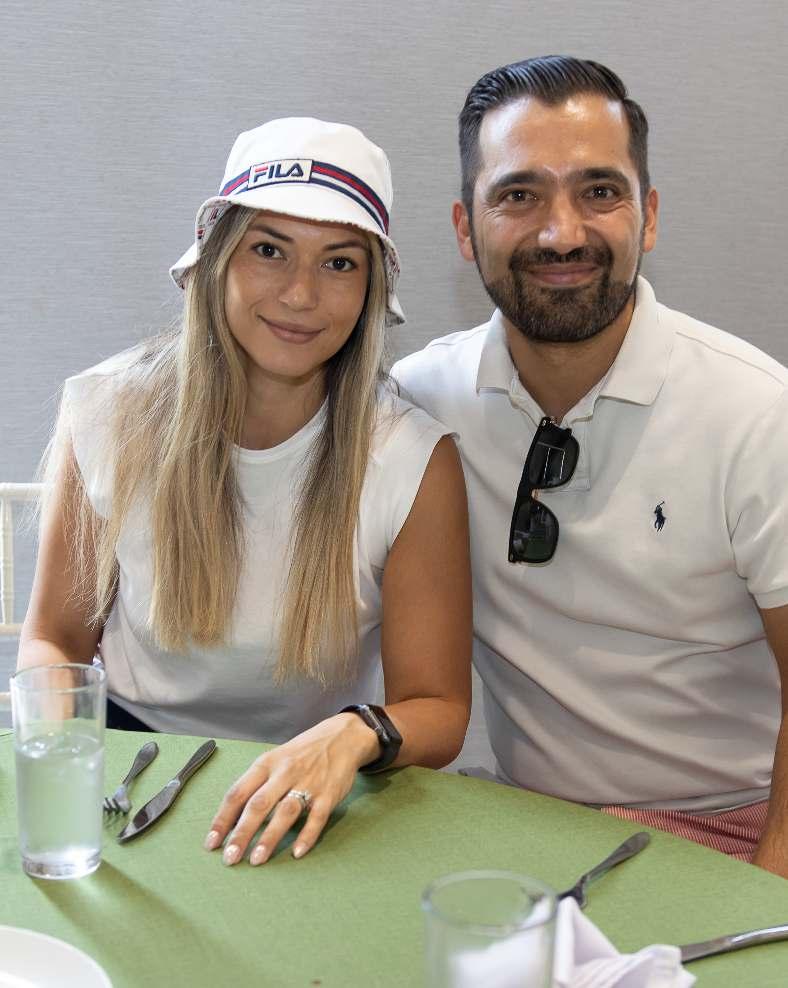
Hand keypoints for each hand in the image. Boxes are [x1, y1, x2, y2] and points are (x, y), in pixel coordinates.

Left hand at [203, 713, 379, 865]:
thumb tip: (231, 818)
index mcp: (266, 763)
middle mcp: (285, 772)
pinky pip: (317, 817)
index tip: (211, 842)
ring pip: (285, 812)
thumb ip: (256, 784)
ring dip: (269, 837)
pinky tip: (296, 852)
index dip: (223, 819)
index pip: (238, 792)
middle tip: (229, 857)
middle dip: (242, 833)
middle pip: (258, 804)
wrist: (342, 736)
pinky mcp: (329, 794)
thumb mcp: (275, 759)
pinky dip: (307, 835)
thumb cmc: (301, 752)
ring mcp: (308, 783)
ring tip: (256, 860)